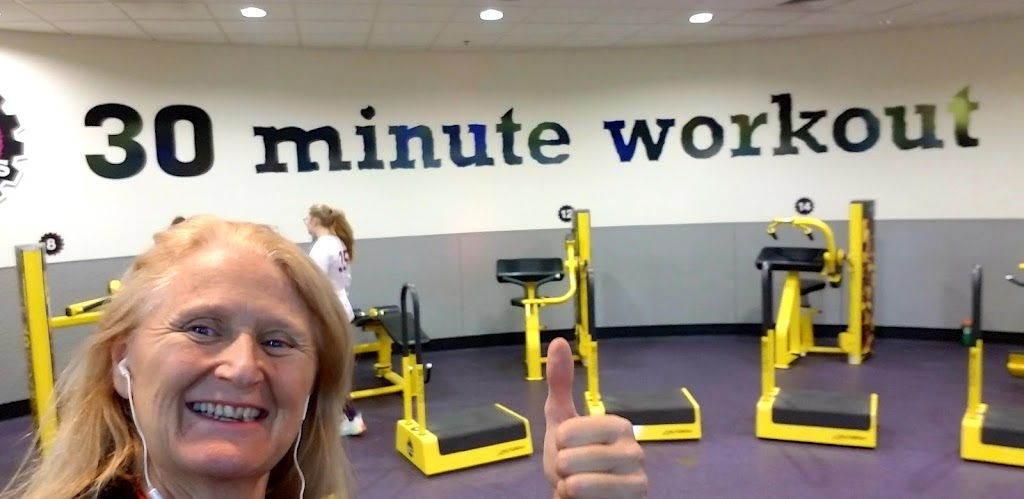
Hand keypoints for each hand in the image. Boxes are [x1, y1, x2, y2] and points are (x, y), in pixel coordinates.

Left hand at [543, 337, 646, 497]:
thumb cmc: (575, 461)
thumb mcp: (561, 421)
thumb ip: (561, 383)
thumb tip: (559, 340)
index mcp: (617, 425)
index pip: (567, 431)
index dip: (558, 443)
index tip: (568, 446)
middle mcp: (633, 448)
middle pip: (570, 458)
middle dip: (561, 469)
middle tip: (573, 470)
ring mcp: (637, 475)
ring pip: (579, 481)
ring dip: (568, 486)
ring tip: (577, 485)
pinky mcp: (636, 495)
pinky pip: (593, 497)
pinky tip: (584, 497)